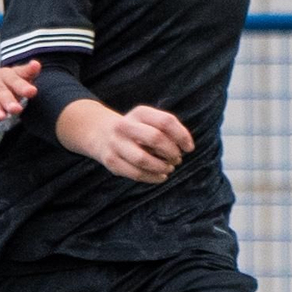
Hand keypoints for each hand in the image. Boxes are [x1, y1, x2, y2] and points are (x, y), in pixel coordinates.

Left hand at [0, 58, 38, 137]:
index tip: (1, 117)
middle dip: (7, 99)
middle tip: (16, 110)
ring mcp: (3, 74)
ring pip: (11, 78)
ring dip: (21, 86)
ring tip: (31, 93)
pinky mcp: (17, 73)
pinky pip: (23, 70)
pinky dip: (29, 69)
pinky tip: (36, 66)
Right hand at [65, 101, 193, 183]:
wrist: (102, 134)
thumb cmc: (137, 130)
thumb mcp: (150, 122)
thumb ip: (168, 130)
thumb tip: (185, 148)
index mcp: (139, 113)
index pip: (166, 122)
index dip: (182, 136)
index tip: (189, 148)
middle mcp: (125, 126)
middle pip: (156, 138)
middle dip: (171, 152)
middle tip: (177, 159)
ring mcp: (116, 144)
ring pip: (144, 159)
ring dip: (162, 167)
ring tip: (169, 168)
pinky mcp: (111, 161)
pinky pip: (136, 173)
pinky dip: (153, 178)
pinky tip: (161, 176)